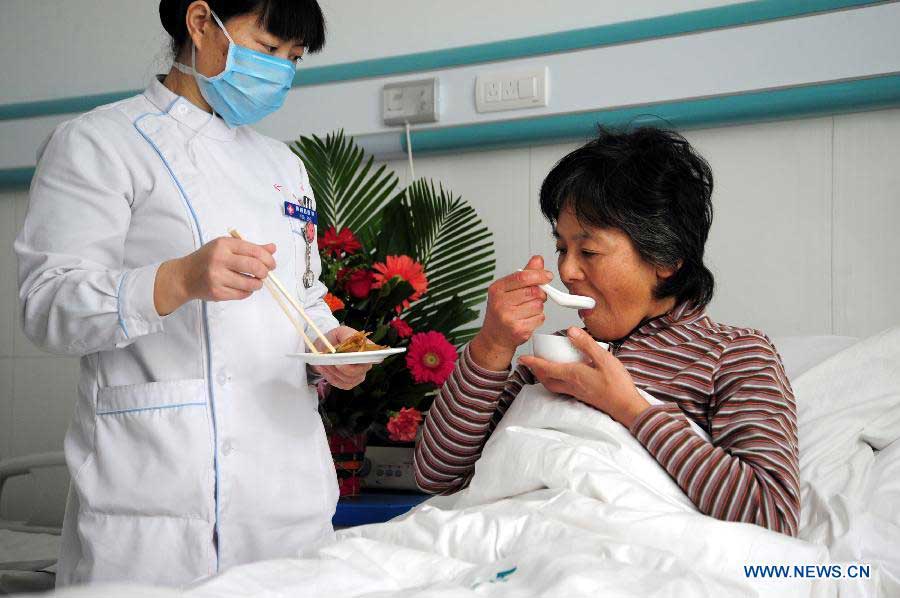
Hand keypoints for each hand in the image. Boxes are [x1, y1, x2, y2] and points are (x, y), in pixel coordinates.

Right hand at [154, 237, 276, 315]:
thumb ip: (250, 248)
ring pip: (250, 283)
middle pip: (254, 267)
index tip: (271, 264)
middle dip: (265, 272)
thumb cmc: (208, 258)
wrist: (184, 276)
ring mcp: (217, 277)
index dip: (268, 259)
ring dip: (258, 284)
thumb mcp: (226, 247)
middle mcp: (219, 259)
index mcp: (223, 245)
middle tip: (264, 274)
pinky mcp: (217, 292)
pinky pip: (242, 294)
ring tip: (255, 282)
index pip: (254, 251)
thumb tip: (272, 248)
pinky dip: (247, 291)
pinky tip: (243, 287)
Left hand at [313, 326, 372, 389]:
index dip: (361, 359)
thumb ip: (347, 336)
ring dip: (334, 371)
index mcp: (368, 350)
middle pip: (359, 371)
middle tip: (331, 360)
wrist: (325, 347)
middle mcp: (366, 364)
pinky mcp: (349, 383)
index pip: (371, 357)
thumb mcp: (340, 332)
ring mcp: (359, 375)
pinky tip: (323, 368)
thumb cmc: (335, 339)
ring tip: (324, 362)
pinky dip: (330, 377)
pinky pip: (341, 384)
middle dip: (343, 367)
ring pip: (348, 379)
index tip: (348, 357)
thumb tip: (353, 345)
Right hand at [469, 255, 551, 370]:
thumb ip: (524, 275)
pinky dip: (538, 318)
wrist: (494, 338)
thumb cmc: (501, 311)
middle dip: (539, 293)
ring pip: (538, 305)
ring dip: (538, 307)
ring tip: (526, 311)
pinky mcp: (519, 330)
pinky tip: (527, 320)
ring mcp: (509, 318)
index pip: (522, 277)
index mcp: (496, 289)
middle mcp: (500, 303)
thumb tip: (538, 259)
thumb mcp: (507, 290)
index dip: (539, 275)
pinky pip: (540, 318)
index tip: (548, 276)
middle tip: (533, 297)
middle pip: (533, 291)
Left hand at [518, 327, 650, 427]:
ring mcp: (577, 392)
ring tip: (544, 368)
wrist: (626, 406)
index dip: (533, 362)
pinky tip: (564, 376)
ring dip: (545, 377)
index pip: (547, 368)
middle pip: (546, 379)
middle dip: (536, 371)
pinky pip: (563, 388)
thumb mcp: (604, 358)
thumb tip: (571, 331)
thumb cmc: (617, 385)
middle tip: (530, 363)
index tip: (523, 358)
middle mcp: (571, 385)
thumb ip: (586, 344)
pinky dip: (557, 381)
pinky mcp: (584, 396)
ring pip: (554, 385)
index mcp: (573, 375)